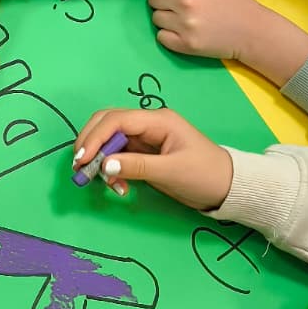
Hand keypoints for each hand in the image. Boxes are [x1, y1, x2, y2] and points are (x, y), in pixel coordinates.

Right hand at [72, 107, 232, 208]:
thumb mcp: (171, 172)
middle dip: (91, 145)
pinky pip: (118, 156)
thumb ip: (137, 167)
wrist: (226, 188)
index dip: (95, 138)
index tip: (82, 161)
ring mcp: (145, 138)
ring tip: (107, 184)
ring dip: (101, 160)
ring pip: (110, 141)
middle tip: (81, 169)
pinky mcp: (144, 153)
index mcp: (158, 121)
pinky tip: (119, 187)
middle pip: (107, 124)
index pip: (116, 120)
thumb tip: (105, 164)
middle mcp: (148, 124)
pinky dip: (112, 169)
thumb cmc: (204, 175)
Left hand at [150, 0, 307, 85]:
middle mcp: (183, 0)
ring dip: (167, 18)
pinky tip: (184, 31)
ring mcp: (183, 24)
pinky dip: (169, 35)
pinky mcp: (185, 44)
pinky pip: (160, 37)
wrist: (250, 28)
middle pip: (153, 0)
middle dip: (166, 1)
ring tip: (186, 18)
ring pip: (156, 18)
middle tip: (185, 5)